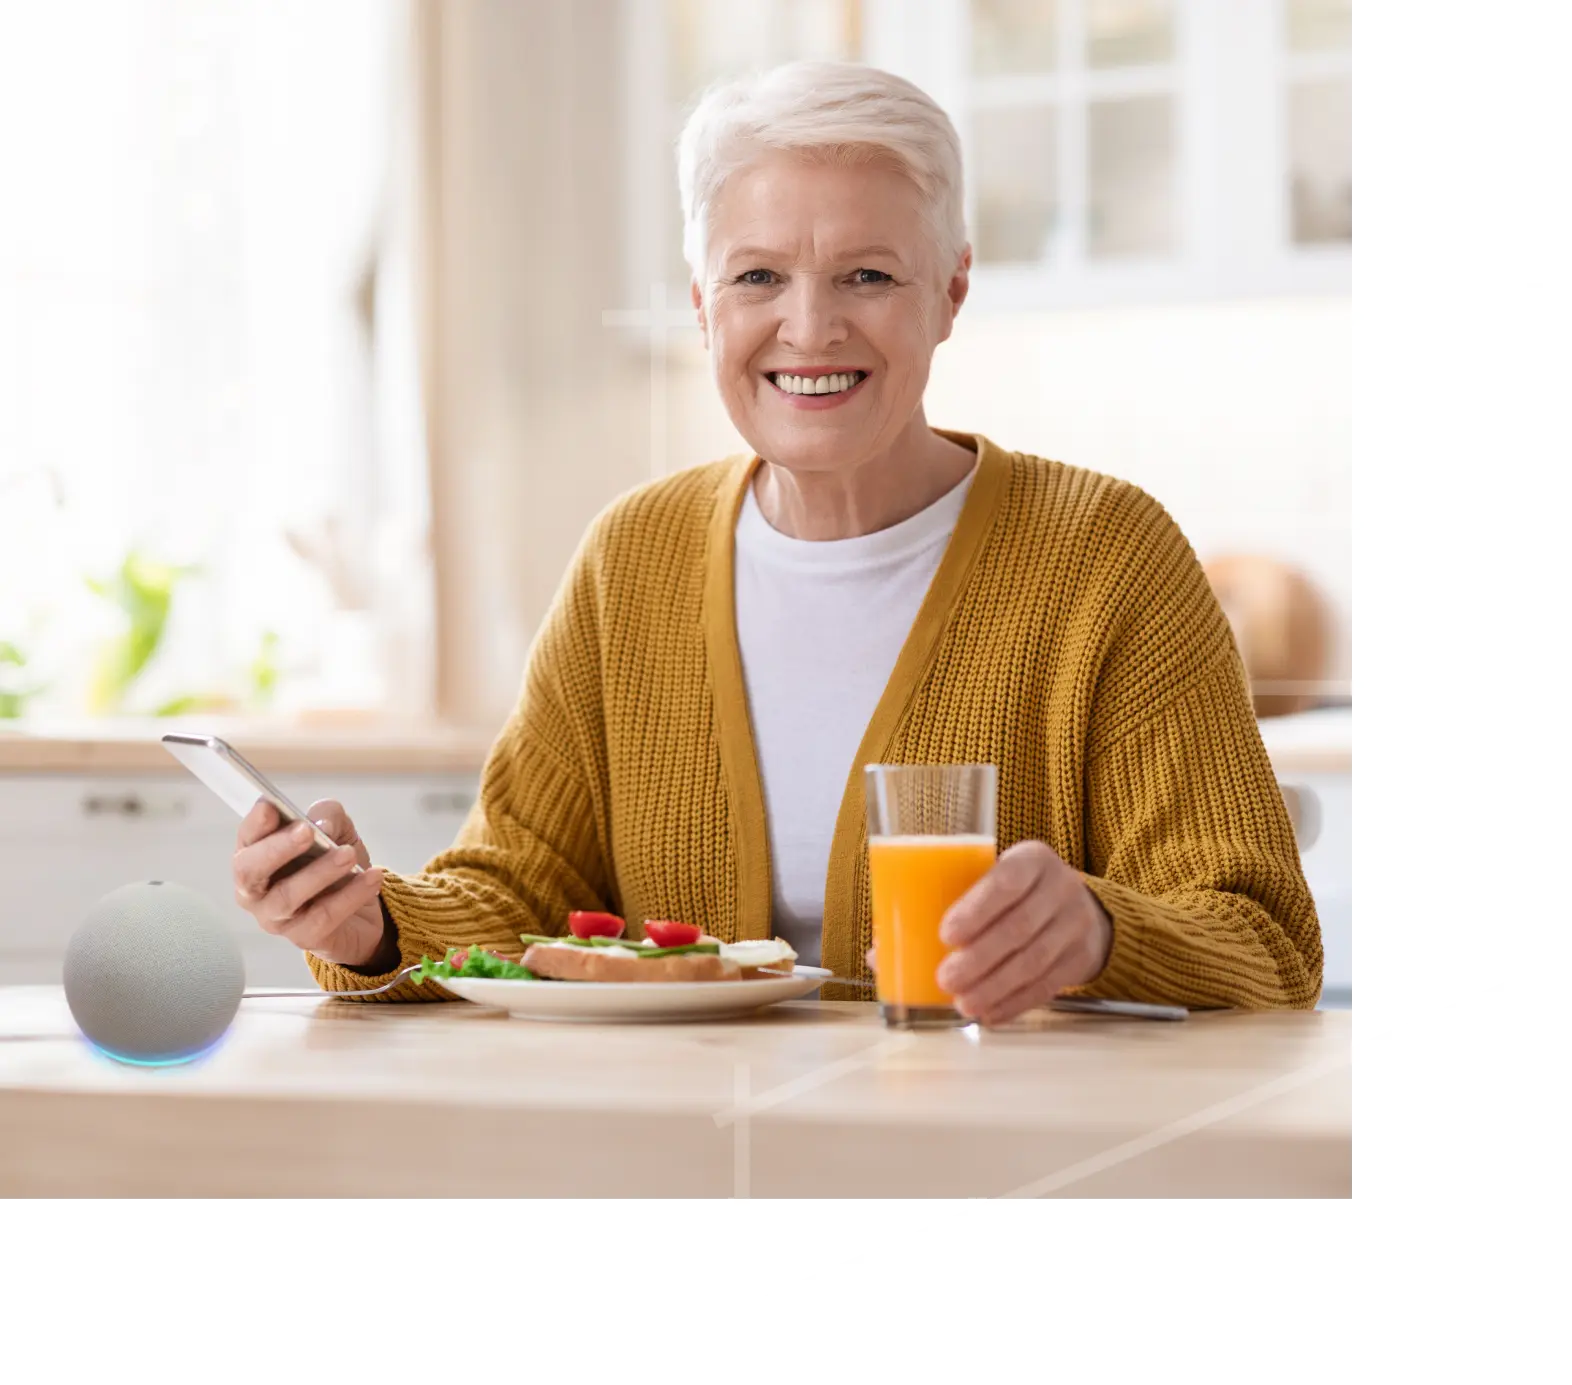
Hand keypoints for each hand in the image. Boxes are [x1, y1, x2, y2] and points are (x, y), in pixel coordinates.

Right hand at [232, 798, 392, 970]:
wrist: (361, 910)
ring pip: (288, 896)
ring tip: (348, 854)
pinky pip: (323, 917)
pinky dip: (351, 895)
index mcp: (256, 856)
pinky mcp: (303, 937)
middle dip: (277, 849)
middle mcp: (255, 890)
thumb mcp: (337, 830)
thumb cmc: (335, 863)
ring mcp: (275, 918)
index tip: (270, 807)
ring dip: (320, 872)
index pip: (246, 839)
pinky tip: (372, 877)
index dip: (254, 824)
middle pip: (250, 872)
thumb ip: (328, 816)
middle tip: (307, 831)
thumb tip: (321, 824)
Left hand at [865, 840, 1112, 1024]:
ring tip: (962, 1004)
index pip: (1007, 880)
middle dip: (980, 958)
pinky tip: (989, 1015)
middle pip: (1019, 927)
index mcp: (1030, 859)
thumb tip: (879, 951)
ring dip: (995, 987)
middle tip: (944, 978)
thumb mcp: (987, 880)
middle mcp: (1060, 886)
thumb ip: (941, 904)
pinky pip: (1047, 986)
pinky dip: (1014, 1004)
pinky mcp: (1080, 959)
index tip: (945, 934)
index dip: (977, 908)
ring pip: (1034, 961)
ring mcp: (1075, 924)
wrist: (1078, 908)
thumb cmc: (1011, 893)